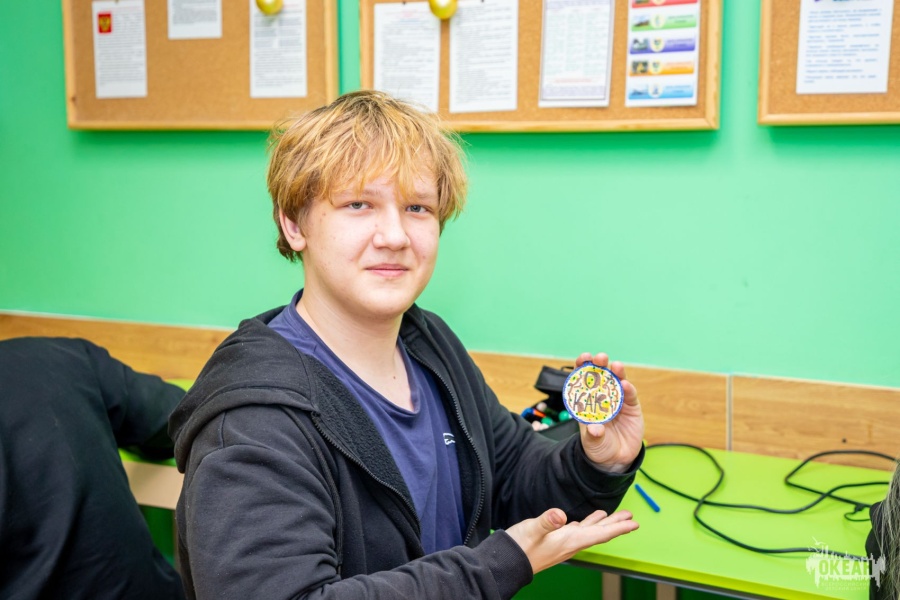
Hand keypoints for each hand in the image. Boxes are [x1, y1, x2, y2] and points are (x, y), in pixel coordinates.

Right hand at [506, 508, 637, 574]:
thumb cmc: (519, 547)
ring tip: (613, 516)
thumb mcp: (533, 530)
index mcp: (570, 541)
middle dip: (616, 525)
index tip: (634, 523)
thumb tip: (560, 515)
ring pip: (589, 532)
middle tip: (631, 517)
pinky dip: (586, 525)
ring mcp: (563, 544)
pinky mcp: (555, 542)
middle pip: (599, 533)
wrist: (507, 563)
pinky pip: (577, 532)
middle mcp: (570, 544)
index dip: (618, 528)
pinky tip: (585, 522)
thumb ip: (547, 521)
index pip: (600, 534)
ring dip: (602, 524)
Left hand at [575, 352, 643, 472]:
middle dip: (599, 365)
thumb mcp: (592, 444)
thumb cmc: (598, 447)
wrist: (616, 460)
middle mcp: (601, 398)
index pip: (582, 381)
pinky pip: (630, 396)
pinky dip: (628, 389)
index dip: (582, 368)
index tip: (583, 358)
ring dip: (616, 373)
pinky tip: (626, 384)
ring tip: (615, 366)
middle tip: (600, 357)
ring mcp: (617, 401)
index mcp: (586, 403)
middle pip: (600, 378)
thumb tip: (594, 429)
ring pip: (616, 383)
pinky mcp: (631, 407)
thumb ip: (593, 436)